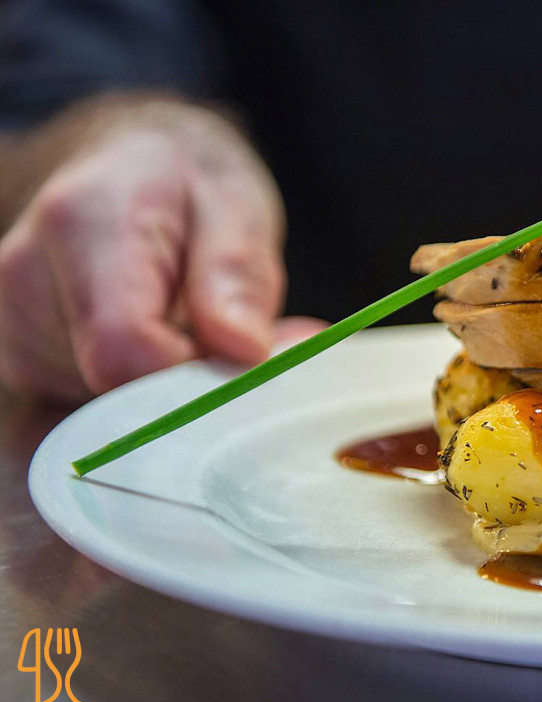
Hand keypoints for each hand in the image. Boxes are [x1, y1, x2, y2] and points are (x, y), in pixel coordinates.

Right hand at [0, 106, 324, 403]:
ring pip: (108, 409)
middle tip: (235, 336)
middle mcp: (23, 278)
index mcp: (81, 226)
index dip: (195, 374)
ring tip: (191, 326)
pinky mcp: (22, 364)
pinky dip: (143, 396)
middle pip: (117, 386)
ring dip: (168, 387)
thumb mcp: (237, 211)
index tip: (244, 355)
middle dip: (190, 380)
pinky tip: (162, 346)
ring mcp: (13, 328)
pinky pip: (95, 412)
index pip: (124, 348)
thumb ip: (238, 279)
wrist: (132, 175)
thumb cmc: (189, 193)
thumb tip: (244, 352)